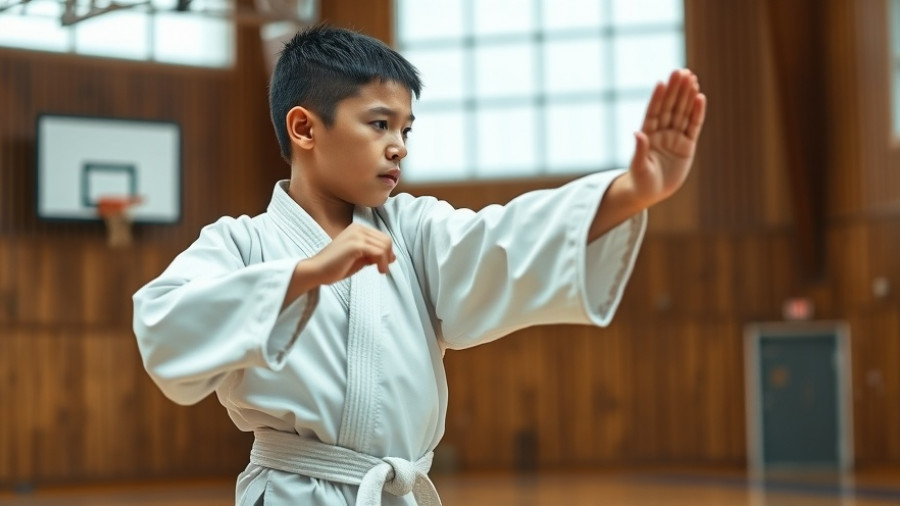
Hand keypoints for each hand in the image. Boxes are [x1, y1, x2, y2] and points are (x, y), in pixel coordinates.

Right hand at [305, 224, 395, 285]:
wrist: (316, 271)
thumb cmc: (336, 267)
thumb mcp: (359, 259)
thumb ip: (373, 255)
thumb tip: (392, 256)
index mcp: (357, 229)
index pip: (382, 237)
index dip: (388, 252)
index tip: (385, 264)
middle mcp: (358, 228)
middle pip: (386, 240)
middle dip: (388, 256)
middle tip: (383, 269)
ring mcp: (356, 235)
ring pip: (384, 245)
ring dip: (386, 261)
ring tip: (381, 271)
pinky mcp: (355, 245)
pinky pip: (379, 252)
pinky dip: (383, 262)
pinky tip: (379, 271)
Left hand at [628, 69, 706, 205]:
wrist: (651, 193)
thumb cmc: (640, 181)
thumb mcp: (639, 168)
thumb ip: (639, 150)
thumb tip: (638, 133)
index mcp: (647, 135)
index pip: (653, 113)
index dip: (657, 98)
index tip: (662, 82)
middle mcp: (661, 132)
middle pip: (670, 107)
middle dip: (675, 90)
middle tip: (681, 71)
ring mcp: (674, 137)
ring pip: (682, 113)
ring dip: (687, 96)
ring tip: (692, 78)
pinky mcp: (687, 145)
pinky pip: (693, 126)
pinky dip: (697, 112)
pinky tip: (700, 97)